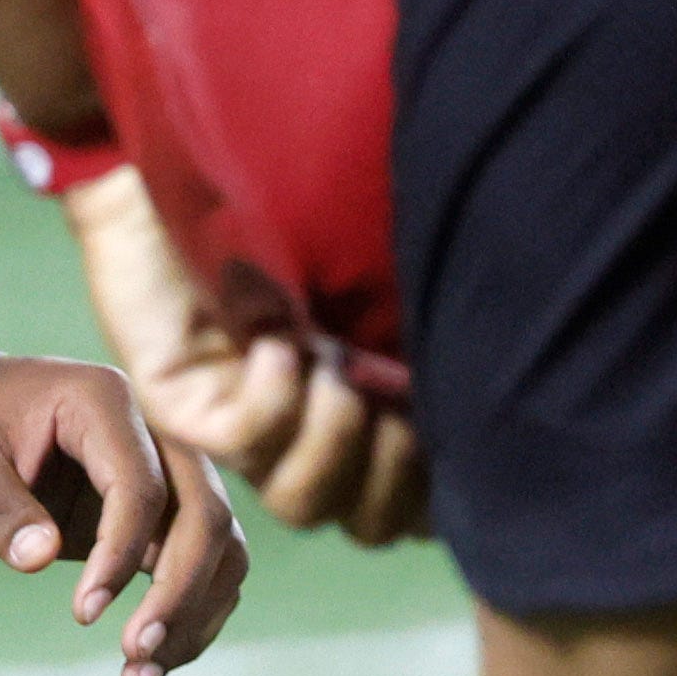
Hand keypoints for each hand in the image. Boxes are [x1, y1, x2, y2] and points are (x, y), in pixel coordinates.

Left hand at [0, 341, 246, 675]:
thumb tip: (39, 559)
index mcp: (100, 400)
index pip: (142, 484)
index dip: (121, 553)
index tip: (82, 616)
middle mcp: (149, 430)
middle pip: (205, 513)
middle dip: (180, 592)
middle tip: (132, 655)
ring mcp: (162, 471)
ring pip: (219, 547)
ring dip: (193, 616)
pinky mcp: (156, 515)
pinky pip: (199, 568)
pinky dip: (184, 619)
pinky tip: (144, 670)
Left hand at [65, 162, 429, 545]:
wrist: (197, 148)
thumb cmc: (315, 204)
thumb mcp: (400, 281)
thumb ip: (441, 347)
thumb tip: (495, 410)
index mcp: (362, 416)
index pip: (413, 516)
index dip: (440, 492)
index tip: (446, 424)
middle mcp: (304, 435)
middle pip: (366, 527)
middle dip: (396, 467)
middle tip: (386, 386)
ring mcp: (240, 431)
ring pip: (301, 501)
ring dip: (335, 428)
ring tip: (324, 352)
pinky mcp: (181, 408)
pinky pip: (247, 441)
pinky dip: (277, 392)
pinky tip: (273, 336)